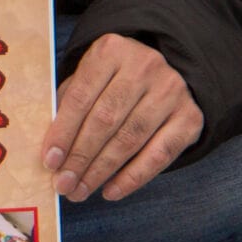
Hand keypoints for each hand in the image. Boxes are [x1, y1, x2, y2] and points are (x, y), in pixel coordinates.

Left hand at [41, 33, 203, 203]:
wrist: (170, 70)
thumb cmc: (115, 79)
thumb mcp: (90, 77)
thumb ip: (70, 104)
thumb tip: (52, 151)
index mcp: (111, 51)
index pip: (81, 97)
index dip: (63, 132)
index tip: (50, 162)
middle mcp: (145, 66)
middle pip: (105, 120)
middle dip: (80, 158)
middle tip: (63, 184)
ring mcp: (171, 91)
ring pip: (130, 140)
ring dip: (101, 171)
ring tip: (80, 191)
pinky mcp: (191, 117)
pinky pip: (159, 155)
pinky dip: (133, 178)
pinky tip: (111, 191)